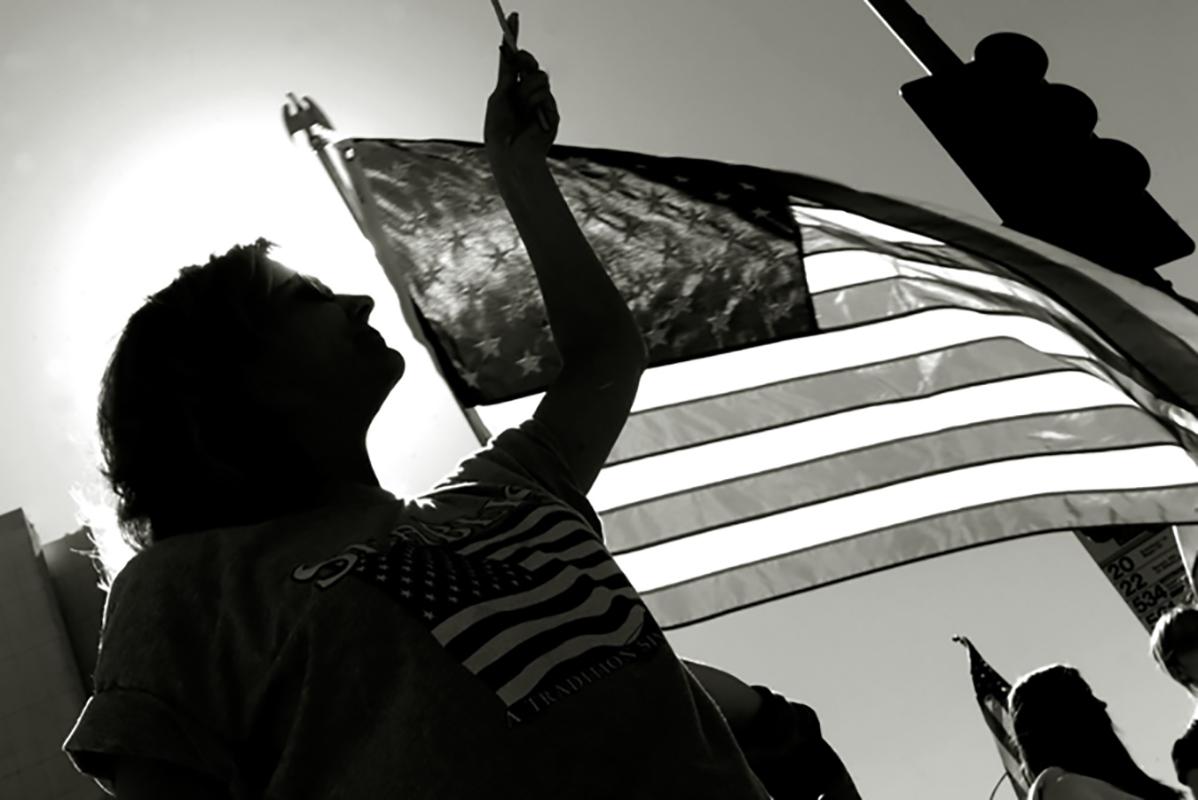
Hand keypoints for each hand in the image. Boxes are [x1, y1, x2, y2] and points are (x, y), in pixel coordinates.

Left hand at [484, 13, 559, 169]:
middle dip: (523, 60)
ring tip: (521, 109)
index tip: (513, 16)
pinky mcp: (551, 112)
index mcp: (510, 88)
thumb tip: (506, 50)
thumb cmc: (499, 132)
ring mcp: (540, 102)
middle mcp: (525, 93)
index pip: (513, 59)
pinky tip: (533, 118)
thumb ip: (506, 75)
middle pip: (529, 63)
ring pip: (538, 78)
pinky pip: (545, 94)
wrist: (512, 155)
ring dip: (527, 91)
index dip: (513, 37)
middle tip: (518, 63)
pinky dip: (535, 103)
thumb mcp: (498, 97)